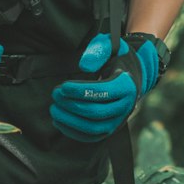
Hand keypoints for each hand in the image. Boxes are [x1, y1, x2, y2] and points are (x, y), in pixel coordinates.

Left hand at [50, 32, 166, 141]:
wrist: (130, 75)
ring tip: (54, 109)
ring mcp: (118, 121)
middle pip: (96, 112)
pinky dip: (73, 132)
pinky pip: (91, 137)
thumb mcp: (111, 46)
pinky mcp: (110, 130)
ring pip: (93, 128)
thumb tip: (84, 66)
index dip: (81, 91)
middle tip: (55, 95)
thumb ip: (98, 50)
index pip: (103, 92)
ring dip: (70, 120)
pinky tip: (59, 121)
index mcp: (126, 86)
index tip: (63, 87)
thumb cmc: (116, 58)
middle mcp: (125, 107)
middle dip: (71, 105)